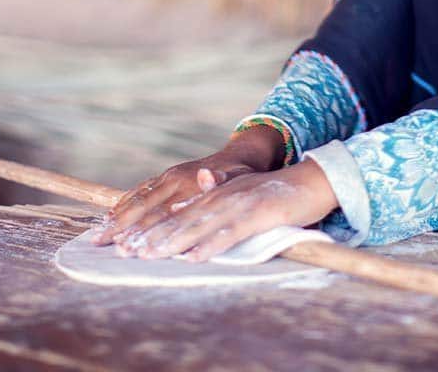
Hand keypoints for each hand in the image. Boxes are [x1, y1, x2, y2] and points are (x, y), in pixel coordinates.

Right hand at [91, 125, 285, 245]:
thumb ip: (221, 182)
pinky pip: (140, 190)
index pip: (160, 211)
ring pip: (136, 198)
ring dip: (117, 217)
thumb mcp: (239, 179)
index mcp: (188, 182)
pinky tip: (111, 216)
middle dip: (120, 226)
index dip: (142, 229)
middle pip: (142, 206)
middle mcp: (173, 178)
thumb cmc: (241, 175)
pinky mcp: (165, 176)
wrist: (240, 156)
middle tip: (100, 243)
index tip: (126, 246)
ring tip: (98, 235)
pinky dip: (124, 203)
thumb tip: (206, 178)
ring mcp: (167, 176)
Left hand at [114, 160, 337, 261]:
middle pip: (182, 218)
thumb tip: (177, 209)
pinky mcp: (259, 213)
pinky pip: (231, 232)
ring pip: (200, 224)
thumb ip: (211, 198)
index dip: (150, 226)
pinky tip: (194, 257)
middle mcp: (222, 195)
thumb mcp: (239, 193)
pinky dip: (212, 245)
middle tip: (126, 252)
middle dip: (152, 235)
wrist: (312, 181)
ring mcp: (240, 203)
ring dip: (174, 241)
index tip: (125, 242)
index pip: (176, 211)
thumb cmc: (275, 193)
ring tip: (150, 256)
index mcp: (215, 192)